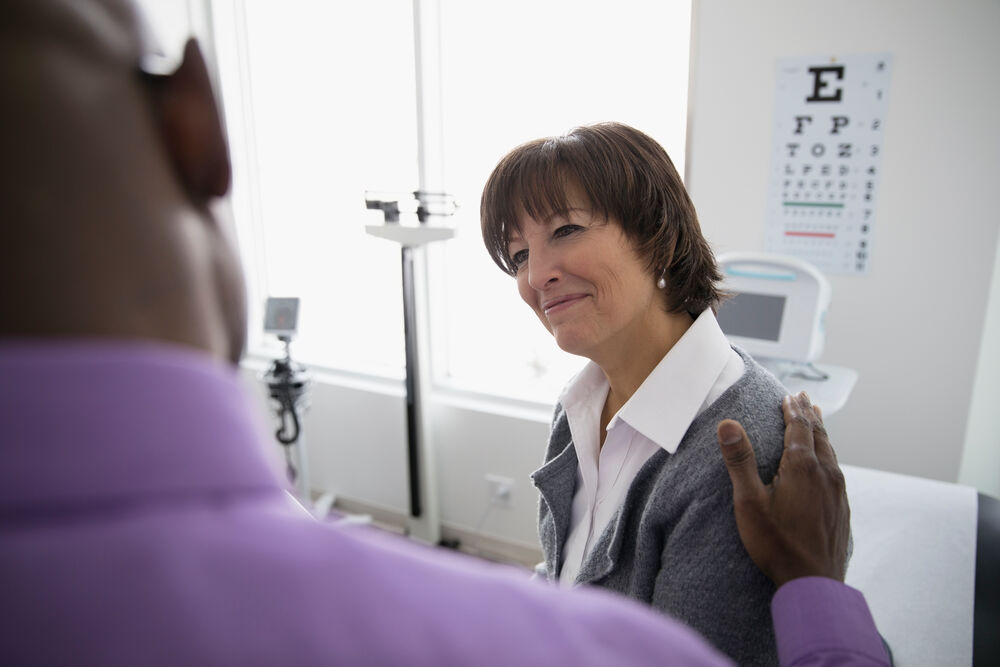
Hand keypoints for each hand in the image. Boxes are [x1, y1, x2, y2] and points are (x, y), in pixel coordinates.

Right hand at [716, 392, 849, 587]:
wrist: (813, 583)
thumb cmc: (776, 544)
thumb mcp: (749, 502)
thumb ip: (740, 461)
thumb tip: (728, 424)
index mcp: (803, 467)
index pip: (799, 427)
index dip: (793, 409)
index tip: (789, 395)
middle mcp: (826, 474)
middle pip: (818, 435)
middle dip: (809, 414)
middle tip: (804, 398)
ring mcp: (838, 492)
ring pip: (830, 452)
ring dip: (821, 432)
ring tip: (817, 420)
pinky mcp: (842, 508)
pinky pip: (836, 470)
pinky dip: (828, 455)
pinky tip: (826, 463)